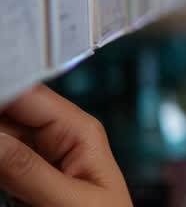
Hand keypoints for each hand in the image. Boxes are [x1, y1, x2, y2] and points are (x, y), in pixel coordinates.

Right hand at [0, 85, 130, 205]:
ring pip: (1, 139)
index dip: (3, 87)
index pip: (31, 95)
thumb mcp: (70, 201)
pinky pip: (1, 163)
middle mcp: (57, 138)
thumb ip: (28, 171)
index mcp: (81, 130)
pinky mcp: (22, 181)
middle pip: (9, 114)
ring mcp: (37, 159)